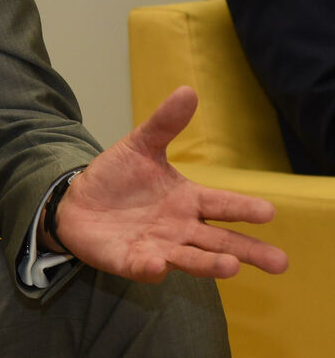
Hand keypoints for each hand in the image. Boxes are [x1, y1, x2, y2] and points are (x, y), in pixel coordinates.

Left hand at [53, 86, 288, 281]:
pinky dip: (152, 267)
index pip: (223, 205)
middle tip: (280, 262)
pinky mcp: (132, 261)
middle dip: (248, 251)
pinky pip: (145, 267)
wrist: (77, 203)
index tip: (269, 211)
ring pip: (191, 259)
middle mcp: (181, 228)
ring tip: (232, 266)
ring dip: (210, 264)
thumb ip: (164, 123)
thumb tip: (188, 90)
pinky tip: (159, 264)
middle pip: (221, 242)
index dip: (245, 208)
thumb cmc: (117, 178)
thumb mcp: (140, 146)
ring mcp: (159, 247)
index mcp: (189, 200)